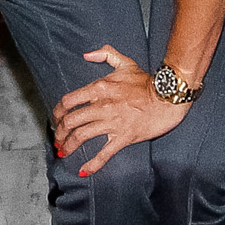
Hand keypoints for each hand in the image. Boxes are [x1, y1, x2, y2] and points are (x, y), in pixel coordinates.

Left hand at [50, 48, 184, 176]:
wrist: (167, 97)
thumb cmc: (146, 82)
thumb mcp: (125, 62)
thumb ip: (105, 54)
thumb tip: (87, 54)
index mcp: (99, 88)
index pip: (69, 101)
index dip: (58, 112)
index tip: (56, 118)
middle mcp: (102, 105)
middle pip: (71, 120)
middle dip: (60, 132)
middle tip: (57, 138)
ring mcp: (112, 122)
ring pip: (82, 136)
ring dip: (69, 145)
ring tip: (63, 151)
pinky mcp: (124, 137)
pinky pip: (104, 153)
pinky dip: (93, 163)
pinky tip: (84, 170)